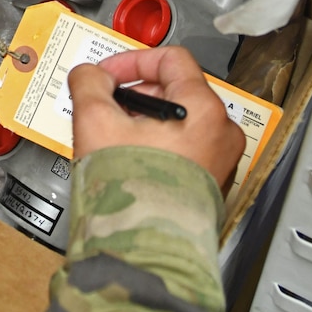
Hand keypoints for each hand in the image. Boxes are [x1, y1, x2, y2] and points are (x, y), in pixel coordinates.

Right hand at [69, 46, 243, 192]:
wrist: (146, 252)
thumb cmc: (133, 196)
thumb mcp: (95, 123)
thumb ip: (90, 85)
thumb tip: (90, 76)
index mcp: (203, 110)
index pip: (171, 60)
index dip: (132, 62)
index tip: (108, 76)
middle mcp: (221, 134)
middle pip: (178, 91)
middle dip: (137, 96)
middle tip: (108, 108)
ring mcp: (220, 162)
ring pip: (181, 123)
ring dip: (146, 122)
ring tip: (116, 140)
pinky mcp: (211, 186)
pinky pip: (186, 151)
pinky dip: (158, 147)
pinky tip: (132, 163)